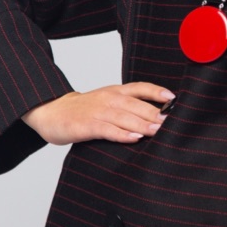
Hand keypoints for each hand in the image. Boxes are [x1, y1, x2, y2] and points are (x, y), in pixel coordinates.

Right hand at [22, 82, 175, 145]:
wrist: (52, 112)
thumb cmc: (84, 110)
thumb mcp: (108, 101)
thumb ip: (129, 106)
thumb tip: (158, 118)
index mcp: (116, 91)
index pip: (141, 88)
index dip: (157, 92)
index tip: (174, 99)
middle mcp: (109, 98)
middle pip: (137, 104)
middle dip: (156, 113)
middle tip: (173, 122)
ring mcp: (98, 111)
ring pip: (125, 117)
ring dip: (143, 124)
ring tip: (158, 131)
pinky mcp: (87, 125)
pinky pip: (108, 130)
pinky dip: (122, 134)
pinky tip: (135, 138)